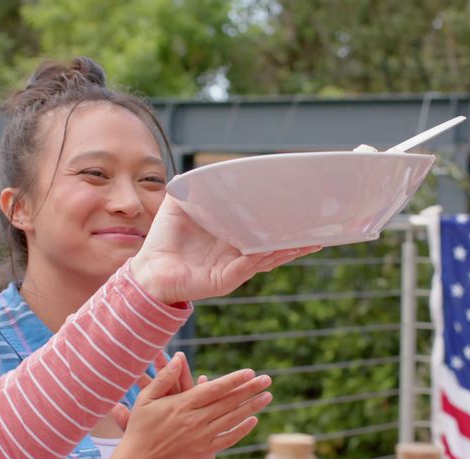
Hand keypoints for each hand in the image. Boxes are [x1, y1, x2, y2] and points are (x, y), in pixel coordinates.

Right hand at [110, 353, 270, 458]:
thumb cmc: (139, 426)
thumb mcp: (145, 398)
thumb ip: (164, 378)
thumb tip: (178, 357)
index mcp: (181, 405)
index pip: (214, 390)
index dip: (233, 380)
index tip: (250, 372)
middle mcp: (194, 420)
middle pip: (228, 402)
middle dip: (250, 390)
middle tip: (267, 379)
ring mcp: (200, 436)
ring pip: (231, 419)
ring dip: (252, 407)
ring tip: (267, 396)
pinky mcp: (202, 450)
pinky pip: (227, 439)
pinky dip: (242, 429)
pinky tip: (254, 420)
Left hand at [130, 196, 319, 303]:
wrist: (147, 270)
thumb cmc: (164, 240)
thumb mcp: (179, 205)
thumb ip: (190, 187)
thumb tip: (198, 169)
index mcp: (232, 236)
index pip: (263, 227)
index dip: (282, 219)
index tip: (302, 206)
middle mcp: (239, 252)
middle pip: (275, 244)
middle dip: (298, 237)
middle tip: (322, 226)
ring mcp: (235, 267)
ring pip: (269, 256)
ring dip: (290, 248)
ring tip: (313, 239)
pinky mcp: (226, 279)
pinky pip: (250, 266)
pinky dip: (265, 257)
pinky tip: (281, 248)